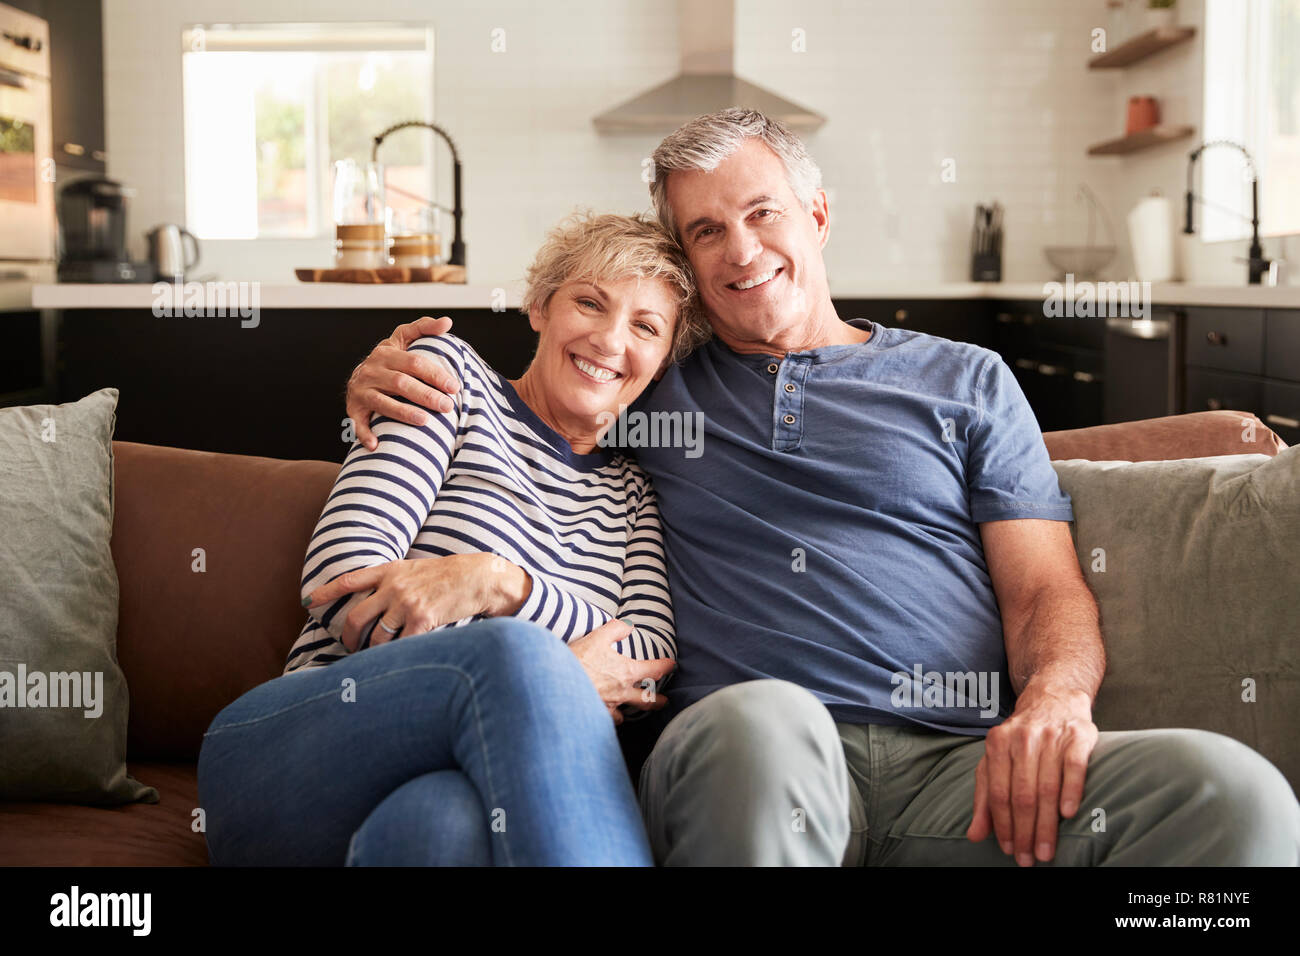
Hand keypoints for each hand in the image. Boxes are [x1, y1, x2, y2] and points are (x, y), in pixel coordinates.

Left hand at [304, 554, 529, 650]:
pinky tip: (399, 658)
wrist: (478, 577)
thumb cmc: (449, 575)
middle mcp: (394, 586)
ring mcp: (407, 603)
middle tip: (350, 646)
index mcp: (391, 570)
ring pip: (378, 636)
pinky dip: (397, 654)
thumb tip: (376, 601)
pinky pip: (401, 645)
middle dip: (350, 637)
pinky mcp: (422, 620)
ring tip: (377, 657)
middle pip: (358, 616)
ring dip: (375, 650)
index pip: (350, 580)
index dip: (326, 591)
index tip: (308, 601)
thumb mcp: (416, 569)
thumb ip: (394, 581)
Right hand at [345, 315, 463, 450]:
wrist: (360, 376)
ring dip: (403, 413)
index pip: (414, 362)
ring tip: (425, 421)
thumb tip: (448, 321)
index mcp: (387, 352)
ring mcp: (361, 390)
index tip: (454, 387)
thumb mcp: (404, 339)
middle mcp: (372, 370)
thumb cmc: (391, 360)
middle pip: (401, 383)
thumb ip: (424, 329)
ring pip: (383, 402)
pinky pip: (358, 423)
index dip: (435, 374)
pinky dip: (365, 434)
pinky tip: (377, 444)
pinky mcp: (354, 408)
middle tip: (447, 407)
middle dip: (426, 395)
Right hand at [566, 619, 674, 724]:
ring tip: (630, 711)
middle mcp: (622, 693)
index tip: (671, 664)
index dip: (665, 666)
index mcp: (627, 672)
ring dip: (629, 711)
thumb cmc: (578, 660)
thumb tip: (629, 627)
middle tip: (664, 701)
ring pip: (625, 714)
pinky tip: (607, 717)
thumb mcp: (597, 637)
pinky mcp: (596, 716)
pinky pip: (607, 721)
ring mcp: (609, 707)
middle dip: (657, 701)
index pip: (654, 670)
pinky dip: (609, 719)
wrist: (556, 685)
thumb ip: (615, 630)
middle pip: (647, 700)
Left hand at [966, 681, 1097, 865]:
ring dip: (1048, 824)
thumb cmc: (1022, 739)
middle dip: (1025, 831)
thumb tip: (974, 836)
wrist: (1054, 699)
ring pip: (1046, 786)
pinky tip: (1069, 814)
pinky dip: (1071, 791)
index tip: (1010, 850)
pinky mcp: (1078, 735)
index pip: (998, 793)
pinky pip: (1074, 766)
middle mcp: (1022, 738)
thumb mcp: (996, 761)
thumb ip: (985, 797)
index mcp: (997, 744)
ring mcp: (1051, 736)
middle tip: (1030, 858)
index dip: (1003, 825)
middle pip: (1022, 794)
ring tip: (1047, 850)